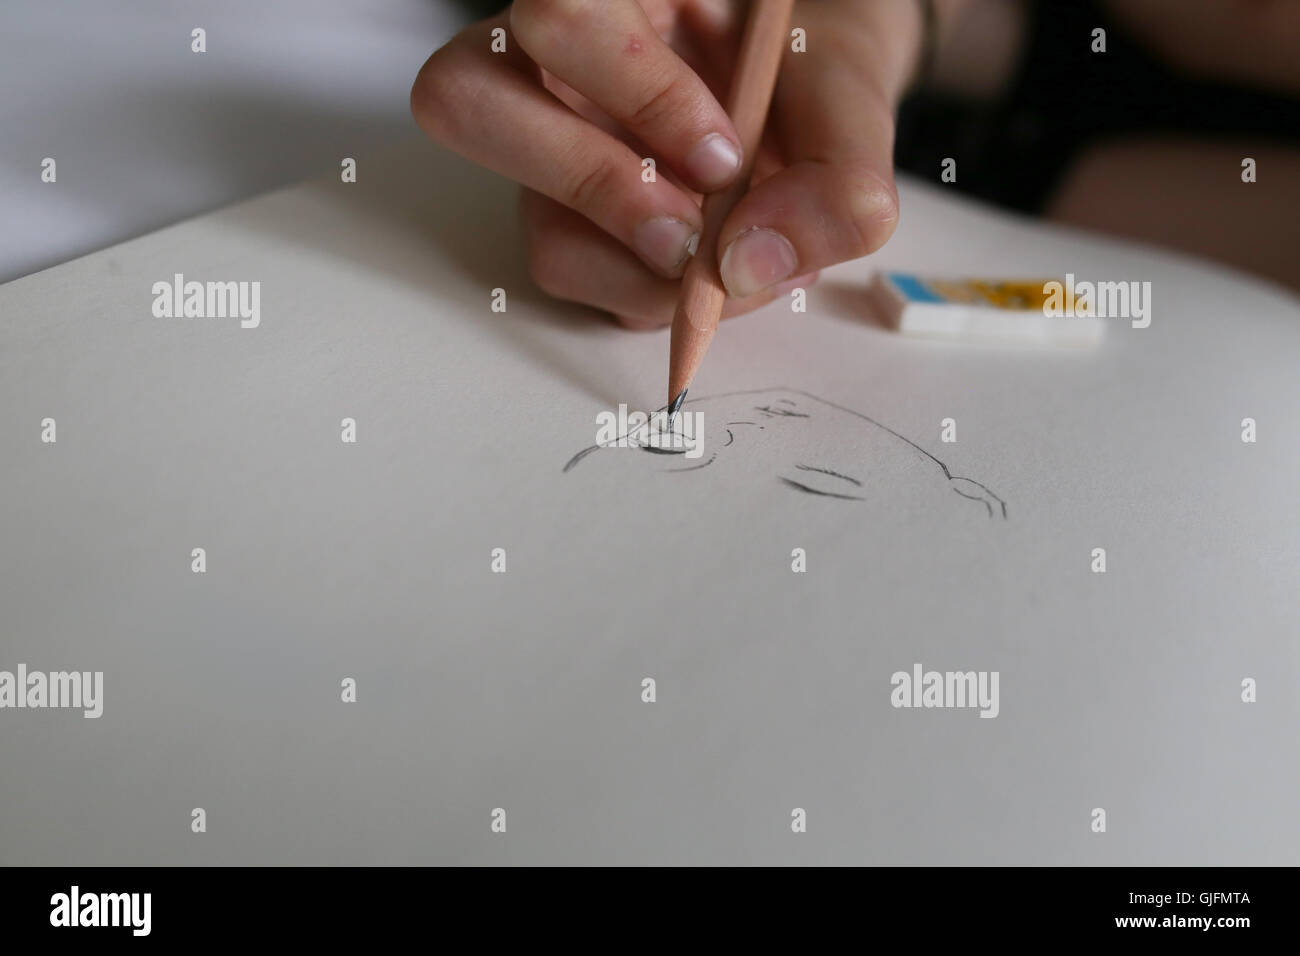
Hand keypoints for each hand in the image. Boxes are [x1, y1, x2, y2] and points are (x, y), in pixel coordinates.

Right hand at [411, 0, 921, 327]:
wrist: (813, 105)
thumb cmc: (810, 74)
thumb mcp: (849, 96)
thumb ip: (837, 172)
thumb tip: (748, 266)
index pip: (562, 12)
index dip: (636, 94)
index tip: (725, 156)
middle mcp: (551, 62)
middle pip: (466, 100)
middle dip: (598, 187)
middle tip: (695, 230)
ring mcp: (544, 144)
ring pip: (532, 221)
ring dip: (644, 268)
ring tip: (729, 257)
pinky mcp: (558, 217)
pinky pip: (570, 274)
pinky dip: (650, 296)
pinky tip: (706, 268)